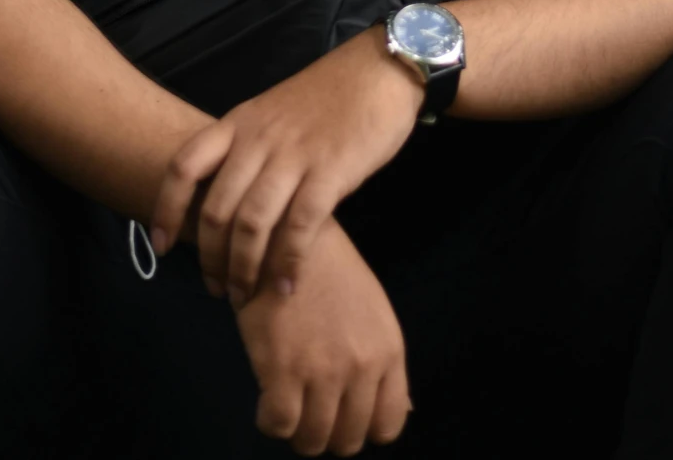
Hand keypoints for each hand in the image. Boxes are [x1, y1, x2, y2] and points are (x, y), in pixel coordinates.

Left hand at [150, 30, 421, 301]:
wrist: (379, 70)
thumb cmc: (327, 95)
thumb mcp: (273, 112)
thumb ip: (249, 149)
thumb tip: (227, 200)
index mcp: (240, 122)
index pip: (184, 166)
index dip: (165, 210)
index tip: (160, 246)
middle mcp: (259, 140)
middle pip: (216, 208)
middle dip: (210, 258)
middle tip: (216, 287)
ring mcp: (293, 156)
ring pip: (251, 224)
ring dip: (243, 269)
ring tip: (244, 296)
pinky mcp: (329, 171)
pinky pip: (299, 227)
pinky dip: (287, 263)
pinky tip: (286, 286)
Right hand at [236, 216, 410, 454]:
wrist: (285, 234)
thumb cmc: (327, 271)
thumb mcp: (371, 310)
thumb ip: (383, 362)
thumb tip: (405, 411)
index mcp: (389, 350)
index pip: (388, 425)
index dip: (362, 427)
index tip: (342, 414)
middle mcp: (362, 365)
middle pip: (348, 440)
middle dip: (327, 432)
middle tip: (309, 409)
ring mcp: (323, 371)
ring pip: (312, 441)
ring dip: (298, 430)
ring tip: (288, 403)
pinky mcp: (283, 370)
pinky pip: (279, 426)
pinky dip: (270, 420)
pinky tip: (267, 397)